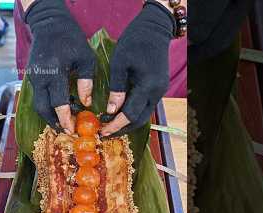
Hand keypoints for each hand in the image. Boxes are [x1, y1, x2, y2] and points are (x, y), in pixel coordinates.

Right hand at [26, 0, 95, 133]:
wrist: (49, 25)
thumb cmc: (71, 40)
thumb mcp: (86, 58)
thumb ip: (86, 82)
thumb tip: (86, 103)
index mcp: (54, 73)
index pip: (58, 102)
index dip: (64, 118)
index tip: (72, 130)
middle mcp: (40, 79)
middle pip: (42, 109)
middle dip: (54, 122)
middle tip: (67, 131)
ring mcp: (33, 79)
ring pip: (38, 105)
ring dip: (49, 116)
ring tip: (63, 123)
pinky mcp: (32, 78)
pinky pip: (38, 97)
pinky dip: (47, 106)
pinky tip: (59, 109)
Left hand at [101, 0, 175, 136]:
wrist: (154, 30)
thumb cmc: (134, 43)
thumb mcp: (120, 63)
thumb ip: (117, 89)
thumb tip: (111, 111)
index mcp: (148, 86)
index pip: (131, 114)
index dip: (116, 125)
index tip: (102, 131)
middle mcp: (157, 92)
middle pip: (140, 120)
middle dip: (123, 129)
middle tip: (105, 133)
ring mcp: (159, 91)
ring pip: (144, 115)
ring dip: (128, 122)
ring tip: (110, 125)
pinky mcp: (158, 88)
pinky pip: (145, 106)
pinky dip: (133, 113)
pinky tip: (119, 113)